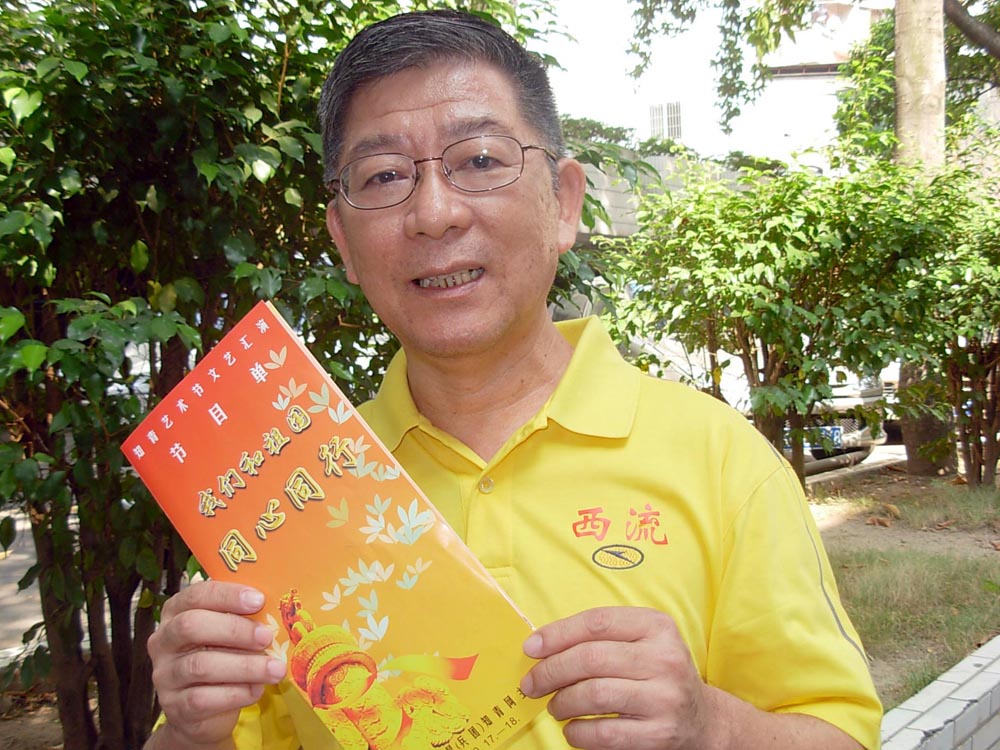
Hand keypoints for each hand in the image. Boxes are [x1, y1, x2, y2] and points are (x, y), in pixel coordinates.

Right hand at [146, 581, 285, 748]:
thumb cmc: (222, 658)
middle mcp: (163, 641)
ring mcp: (165, 675)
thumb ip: (243, 617)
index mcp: (176, 613)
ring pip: (200, 666)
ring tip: (275, 669)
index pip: (196, 595)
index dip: (227, 595)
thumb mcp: (229, 634)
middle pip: (191, 626)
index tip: (259, 599)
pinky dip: (236, 694)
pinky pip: (203, 699)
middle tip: (267, 636)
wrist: (204, 713)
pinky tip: (256, 690)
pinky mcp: (174, 706)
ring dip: (245, 666)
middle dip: (234, 629)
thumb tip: (277, 607)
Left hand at [519, 607, 722, 749]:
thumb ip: (599, 638)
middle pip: (591, 658)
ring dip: (562, 702)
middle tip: (532, 684)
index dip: (557, 634)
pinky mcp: (660, 734)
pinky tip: (572, 729)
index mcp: (657, 626)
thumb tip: (539, 646)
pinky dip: (577, 732)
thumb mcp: (640, 642)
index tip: (530, 648)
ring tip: (555, 706)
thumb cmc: (656, 674)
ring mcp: (665, 698)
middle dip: (551, 671)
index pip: (597, 622)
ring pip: (594, 694)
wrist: (704, 720)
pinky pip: (604, 733)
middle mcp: (665, 658)